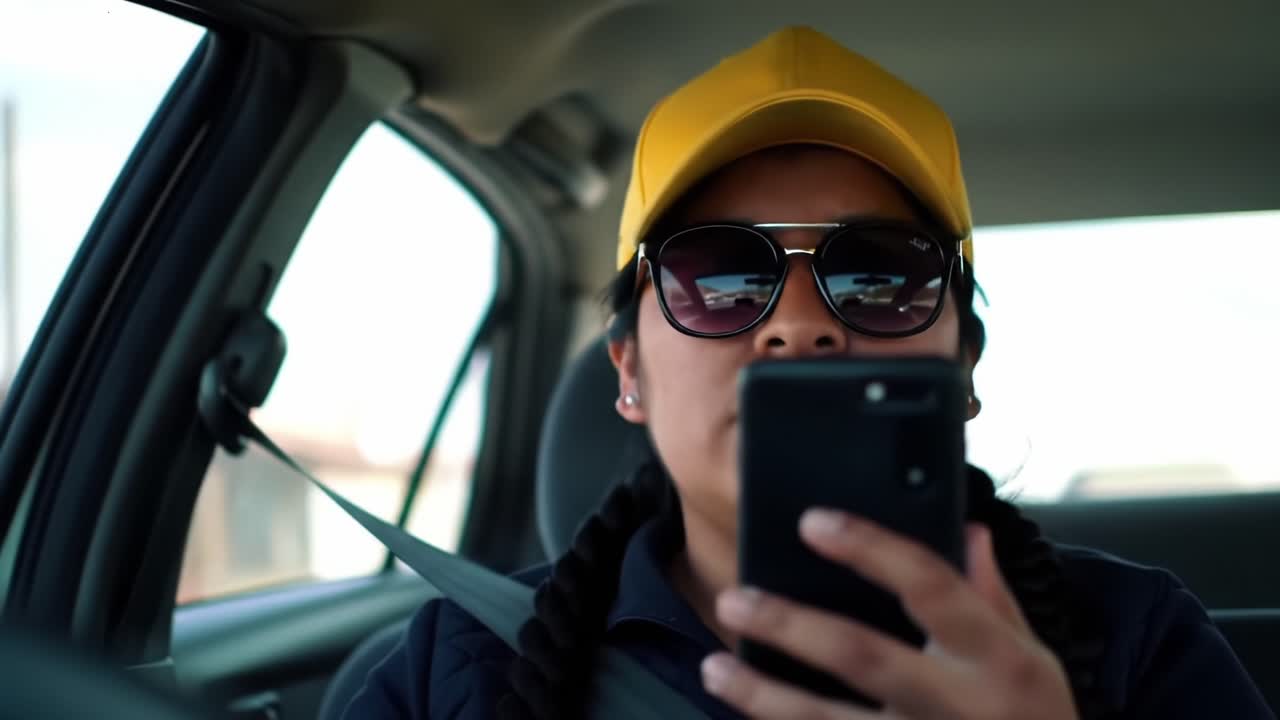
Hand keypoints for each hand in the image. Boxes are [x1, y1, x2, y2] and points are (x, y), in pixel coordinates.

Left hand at [701, 510, 1078, 718]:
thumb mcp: (1035, 658)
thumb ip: (993, 597)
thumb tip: (968, 530)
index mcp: (996, 657)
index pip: (929, 585)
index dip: (869, 548)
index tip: (814, 522)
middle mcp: (957, 704)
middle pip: (861, 655)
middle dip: (791, 624)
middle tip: (736, 598)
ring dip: (763, 695)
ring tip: (715, 668)